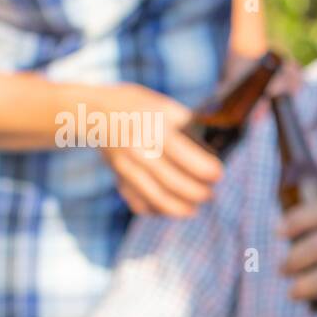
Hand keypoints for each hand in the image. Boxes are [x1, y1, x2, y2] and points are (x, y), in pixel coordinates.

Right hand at [96, 84, 221, 216]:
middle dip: (198, 193)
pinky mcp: (119, 179)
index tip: (218, 174)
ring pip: (157, 199)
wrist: (97, 112)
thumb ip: (188, 124)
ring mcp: (126, 168)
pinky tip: (171, 207)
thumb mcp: (165, 106)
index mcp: (154, 129)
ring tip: (195, 208)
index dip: (205, 170)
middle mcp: (138, 150)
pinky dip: (158, 211)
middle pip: (173, 183)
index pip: (184, 156)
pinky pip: (140, 204)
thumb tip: (214, 146)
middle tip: (210, 193)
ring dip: (181, 209)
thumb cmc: (141, 107)